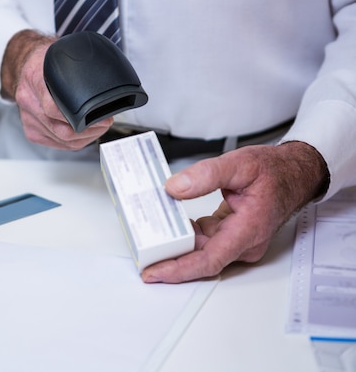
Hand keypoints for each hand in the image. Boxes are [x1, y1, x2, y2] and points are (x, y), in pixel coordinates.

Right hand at [0, 30, 112, 149]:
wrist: (23, 67)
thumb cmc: (42, 62)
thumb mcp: (58, 54)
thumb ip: (75, 64)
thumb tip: (102, 71)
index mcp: (34, 80)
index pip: (53, 108)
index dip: (79, 118)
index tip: (99, 117)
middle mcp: (29, 102)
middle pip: (60, 130)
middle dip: (89, 130)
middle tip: (104, 123)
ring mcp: (28, 119)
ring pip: (61, 140)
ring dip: (84, 138)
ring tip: (97, 128)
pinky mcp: (31, 131)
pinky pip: (57, 144)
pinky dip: (73, 143)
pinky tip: (83, 135)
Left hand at [141, 141, 328, 283]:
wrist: (294, 173)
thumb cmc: (274, 171)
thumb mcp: (239, 163)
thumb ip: (206, 174)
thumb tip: (175, 188)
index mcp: (248, 229)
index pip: (209, 260)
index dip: (179, 269)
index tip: (154, 272)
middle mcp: (244, 242)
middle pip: (200, 259)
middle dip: (170, 258)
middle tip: (140, 253)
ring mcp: (238, 241)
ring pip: (201, 250)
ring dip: (176, 244)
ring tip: (149, 236)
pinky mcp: (232, 236)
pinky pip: (205, 240)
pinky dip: (187, 234)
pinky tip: (170, 223)